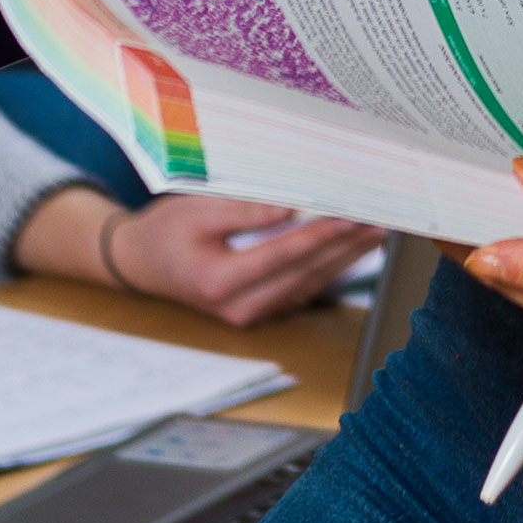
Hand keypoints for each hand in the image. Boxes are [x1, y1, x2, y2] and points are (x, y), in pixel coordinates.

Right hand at [44, 189, 382, 326]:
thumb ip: (244, 212)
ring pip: (310, 283)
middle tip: (380, 219)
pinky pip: (302, 288)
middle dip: (345, 245)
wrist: (142, 264)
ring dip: (345, 258)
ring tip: (377, 231)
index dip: (322, 233)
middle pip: (305, 272)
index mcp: (220, 282)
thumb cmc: (166, 232)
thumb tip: (291, 208)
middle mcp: (239, 307)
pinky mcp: (260, 310)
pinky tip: (352, 250)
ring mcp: (251, 314)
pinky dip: (329, 268)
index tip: (353, 214)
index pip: (284, 254)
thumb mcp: (196, 212)